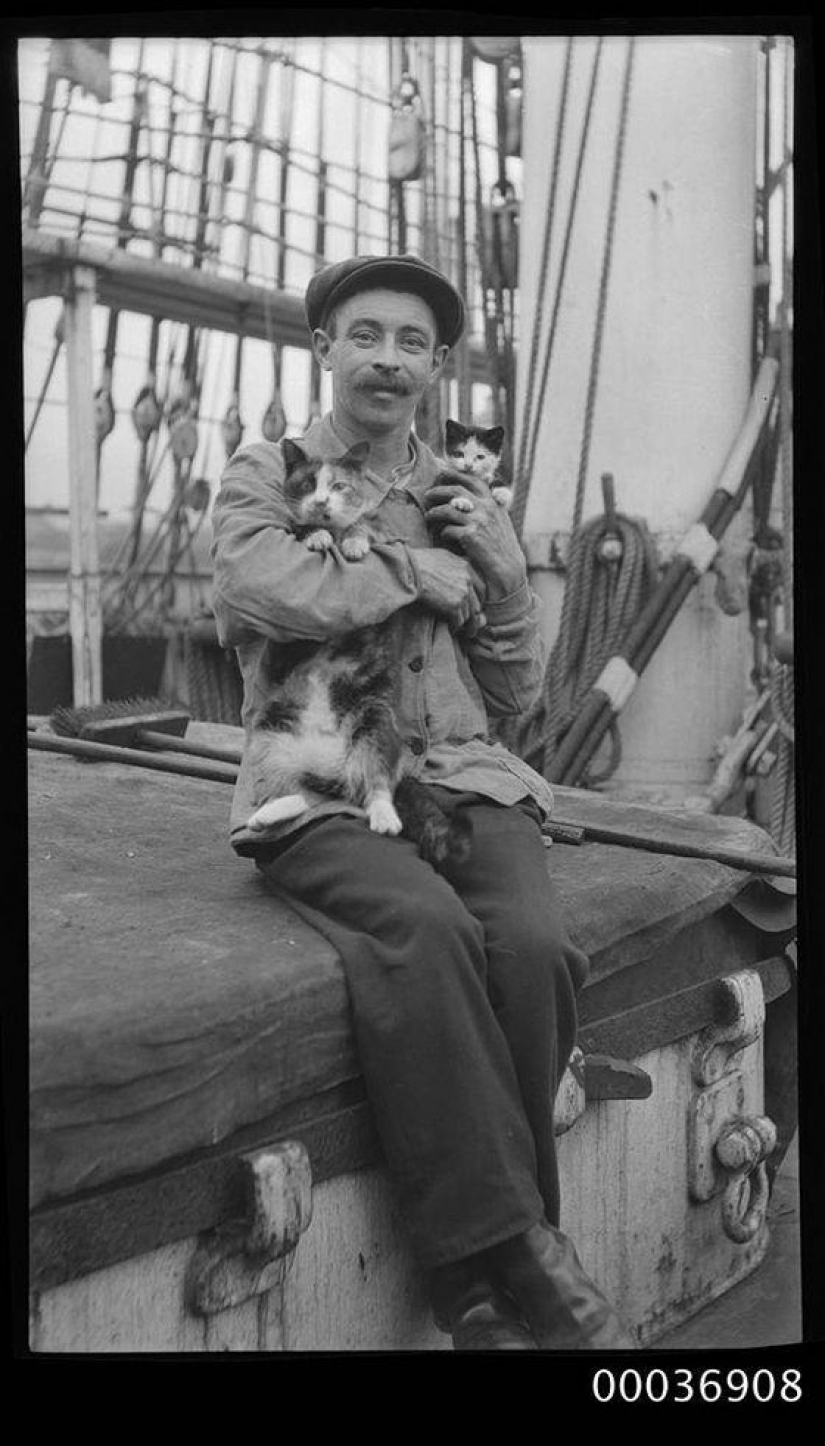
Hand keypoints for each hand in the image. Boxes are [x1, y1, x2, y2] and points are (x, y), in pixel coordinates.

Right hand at [411, 548, 486, 630]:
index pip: (480, 587)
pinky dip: (455, 627)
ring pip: (469, 614)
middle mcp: (468, 579)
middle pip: (477, 603)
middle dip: (474, 614)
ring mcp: (463, 593)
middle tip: (471, 624)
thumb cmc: (417, 562)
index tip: (473, 607)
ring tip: (463, 632)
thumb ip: (453, 565)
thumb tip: (456, 570)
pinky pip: (459, 621)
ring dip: (464, 623)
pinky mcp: (454, 605)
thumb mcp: (441, 556)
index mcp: (465, 567)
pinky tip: (451, 629)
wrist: (408, 570)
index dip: (477, 599)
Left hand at [425, 472, 526, 599]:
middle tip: (428, 495)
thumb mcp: (499, 522)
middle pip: (456, 490)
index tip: (442, 476)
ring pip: (447, 509)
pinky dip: (442, 533)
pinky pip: (447, 530)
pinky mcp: (470, 537)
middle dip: (438, 490)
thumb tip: (468, 498)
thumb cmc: (502, 548)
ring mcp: (478, 522)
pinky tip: (442, 537)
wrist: (509, 570)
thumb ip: (487, 509)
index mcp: (494, 503)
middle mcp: (486, 509)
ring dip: (434, 512)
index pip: (473, 480)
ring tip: (428, 516)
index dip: (455, 475)